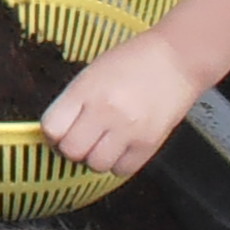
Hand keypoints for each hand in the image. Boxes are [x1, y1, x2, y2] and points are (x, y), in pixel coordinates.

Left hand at [44, 28, 207, 175]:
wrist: (178, 59)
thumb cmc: (133, 61)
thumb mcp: (93, 73)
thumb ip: (74, 102)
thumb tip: (57, 132)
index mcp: (85, 90)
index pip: (52, 127)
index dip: (53, 133)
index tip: (60, 131)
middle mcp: (104, 112)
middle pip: (71, 151)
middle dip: (73, 148)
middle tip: (84, 138)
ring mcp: (128, 130)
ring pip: (96, 165)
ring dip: (96, 157)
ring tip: (106, 141)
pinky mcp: (149, 144)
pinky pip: (122, 170)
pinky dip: (119, 163)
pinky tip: (123, 146)